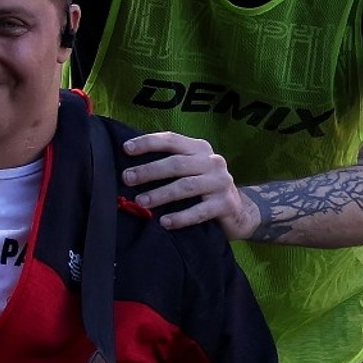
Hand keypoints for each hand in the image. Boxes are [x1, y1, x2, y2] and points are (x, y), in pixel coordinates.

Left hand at [121, 131, 253, 237]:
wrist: (237, 210)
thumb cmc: (202, 187)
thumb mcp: (189, 169)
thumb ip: (167, 163)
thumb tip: (127, 167)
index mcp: (199, 149)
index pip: (172, 140)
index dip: (148, 142)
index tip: (125, 148)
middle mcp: (212, 162)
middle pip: (176, 164)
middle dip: (149, 170)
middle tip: (127, 178)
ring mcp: (221, 183)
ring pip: (186, 186)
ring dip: (161, 194)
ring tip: (141, 201)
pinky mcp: (225, 204)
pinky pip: (200, 211)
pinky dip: (181, 217)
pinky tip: (164, 222)